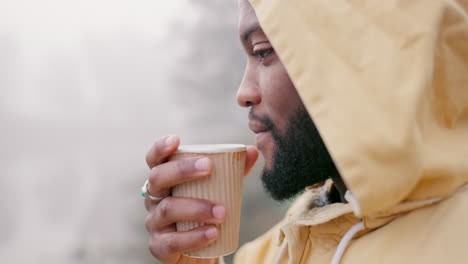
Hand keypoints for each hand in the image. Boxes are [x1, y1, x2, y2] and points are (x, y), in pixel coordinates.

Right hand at [144, 135, 258, 263]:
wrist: (200, 252)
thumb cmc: (205, 212)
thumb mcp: (218, 190)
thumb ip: (232, 171)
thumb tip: (252, 151)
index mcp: (164, 180)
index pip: (154, 160)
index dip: (160, 148)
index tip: (176, 140)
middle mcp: (153, 198)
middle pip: (158, 178)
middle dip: (182, 170)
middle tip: (209, 167)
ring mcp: (154, 222)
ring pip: (168, 209)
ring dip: (196, 207)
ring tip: (222, 212)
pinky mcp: (159, 246)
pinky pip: (171, 241)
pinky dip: (193, 237)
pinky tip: (212, 233)